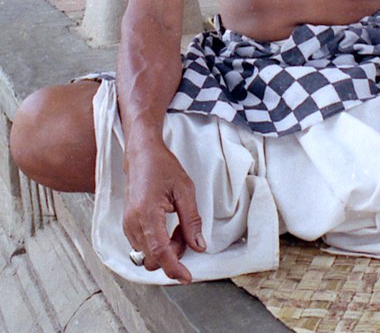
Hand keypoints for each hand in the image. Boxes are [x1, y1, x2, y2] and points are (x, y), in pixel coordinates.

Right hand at [123, 140, 205, 283]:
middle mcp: (133, 222)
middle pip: (152, 259)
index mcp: (147, 213)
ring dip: (165, 250)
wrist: (142, 155)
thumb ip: (192, 220)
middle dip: (172, 255)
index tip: (187, 277)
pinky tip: (167, 227)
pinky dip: (157, 244)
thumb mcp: (185, 189)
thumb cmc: (162, 167)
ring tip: (177, 227)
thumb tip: (199, 246)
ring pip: (147, 255)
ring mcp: (128, 224)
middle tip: (186, 234)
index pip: (160, 252)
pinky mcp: (127, 224)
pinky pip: (142, 246)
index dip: (174, 269)